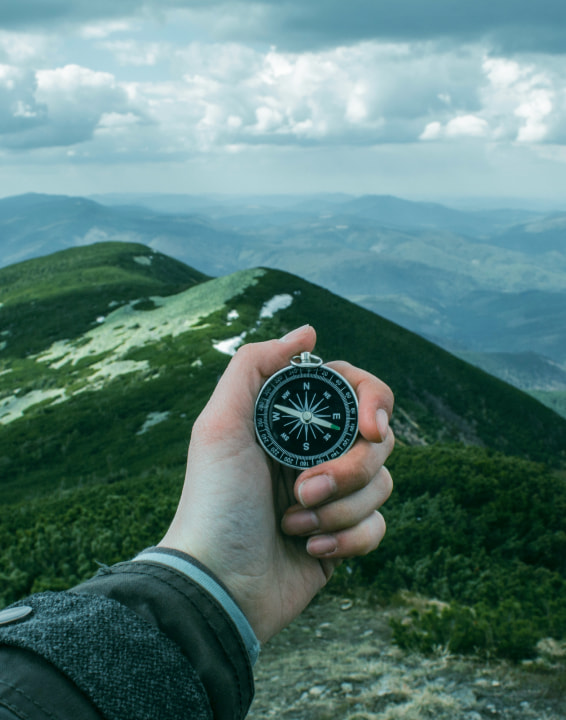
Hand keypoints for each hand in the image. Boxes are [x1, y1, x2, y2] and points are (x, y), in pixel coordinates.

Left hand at [159, 325, 393, 641]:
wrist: (218, 584)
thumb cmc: (215, 501)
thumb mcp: (220, 424)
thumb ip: (255, 365)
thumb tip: (309, 332)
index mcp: (293, 423)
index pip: (356, 392)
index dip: (373, 404)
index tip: (370, 429)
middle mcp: (317, 453)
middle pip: (379, 441)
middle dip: (348, 470)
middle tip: (304, 489)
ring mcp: (333, 496)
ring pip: (383, 485)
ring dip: (339, 509)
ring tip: (293, 524)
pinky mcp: (344, 536)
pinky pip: (378, 527)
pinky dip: (348, 539)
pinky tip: (309, 549)